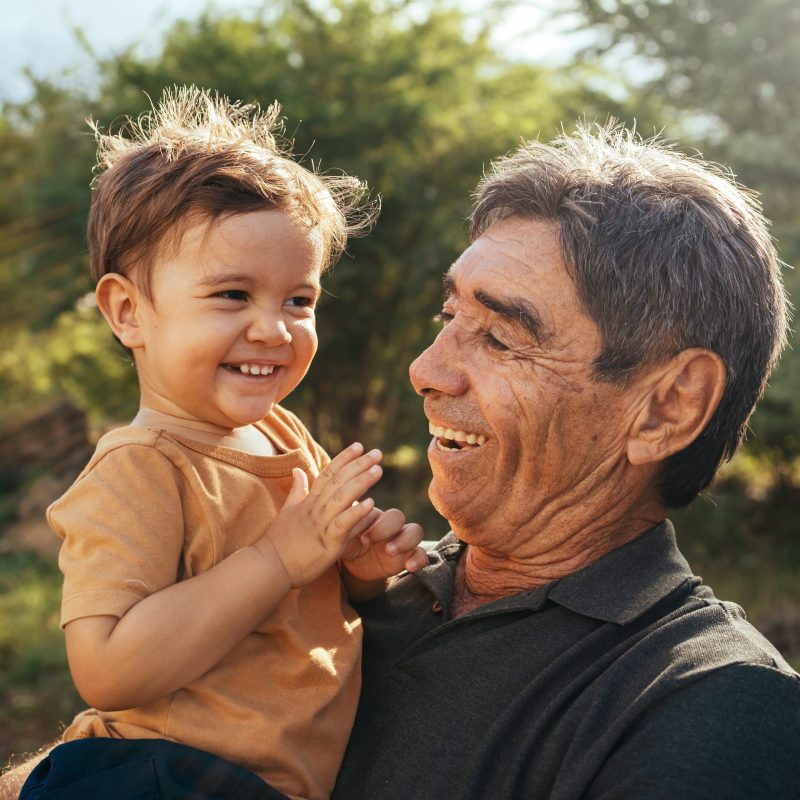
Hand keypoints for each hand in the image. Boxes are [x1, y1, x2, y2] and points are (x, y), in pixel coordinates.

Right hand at [255, 443, 383, 586]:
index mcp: (309, 501)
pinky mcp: (327, 543)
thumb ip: (297, 490)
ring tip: (378, 470)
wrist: (267, 566)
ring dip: (361, 482)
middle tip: (378, 453)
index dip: (344, 458)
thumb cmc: (278, 542)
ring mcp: (321, 524)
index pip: (328, 473)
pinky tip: (372, 504)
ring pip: (342, 498)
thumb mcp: (287, 511)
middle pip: (339, 481)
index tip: (359, 446)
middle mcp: (316, 509)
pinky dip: (356, 513)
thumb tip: (298, 470)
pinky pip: (343, 524)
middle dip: (358, 465)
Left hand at [341, 507, 427, 582]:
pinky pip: (422, 554)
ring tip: (389, 551)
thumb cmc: (347, 543)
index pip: (373, 506)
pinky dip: (419, 559)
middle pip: (397, 516)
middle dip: (384, 528)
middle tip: (367, 541)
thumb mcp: (341, 534)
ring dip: (404, 540)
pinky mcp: (408, 557)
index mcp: (373, 516)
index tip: (359, 534)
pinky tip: (409, 566)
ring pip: (415, 531)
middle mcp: (389, 525)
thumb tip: (340, 508)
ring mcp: (401, 540)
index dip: (371, 520)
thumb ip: (341, 523)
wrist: (353, 565)